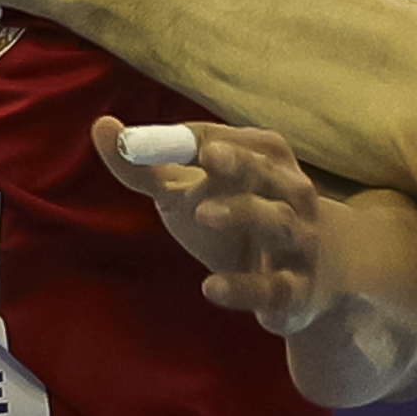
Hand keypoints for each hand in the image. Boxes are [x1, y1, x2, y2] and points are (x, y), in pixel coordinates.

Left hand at [98, 112, 334, 331]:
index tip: (146, 142)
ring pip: (276, 221)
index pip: (226, 141)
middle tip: (206, 157)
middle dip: (238, 162)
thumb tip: (101, 125)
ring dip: (244, 213)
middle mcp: (289, 192)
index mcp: (263, 158)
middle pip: (265, 171)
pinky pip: (273, 287)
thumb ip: (145, 165)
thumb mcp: (190, 191)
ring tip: (202, 214)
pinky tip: (210, 287)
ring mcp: (298, 241)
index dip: (192, 141)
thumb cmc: (240, 219)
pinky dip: (244, 287)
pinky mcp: (295, 290)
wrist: (314, 277)